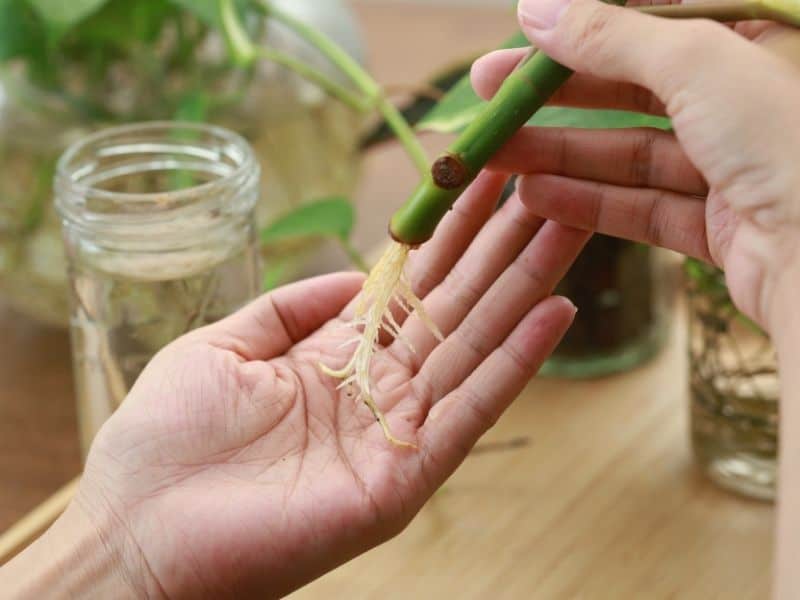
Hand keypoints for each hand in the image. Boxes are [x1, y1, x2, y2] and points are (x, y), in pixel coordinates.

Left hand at [56, 174, 587, 598]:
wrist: (138, 532)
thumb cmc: (167, 439)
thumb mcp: (225, 345)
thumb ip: (292, 306)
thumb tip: (359, 270)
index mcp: (337, 356)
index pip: (411, 282)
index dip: (449, 229)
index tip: (487, 175)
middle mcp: (379, 388)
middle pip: (455, 304)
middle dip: (502, 242)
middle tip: (552, 180)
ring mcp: (398, 431)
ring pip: (476, 345)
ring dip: (525, 286)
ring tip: (569, 225)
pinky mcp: (406, 476)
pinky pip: (471, 411)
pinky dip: (515, 362)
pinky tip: (554, 311)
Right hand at [472, 0, 799, 331]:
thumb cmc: (786, 135)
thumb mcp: (695, 61)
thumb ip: (610, 35)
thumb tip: (535, 9)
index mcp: (759, 38)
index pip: (655, 19)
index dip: (584, 26)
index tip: (522, 35)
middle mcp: (749, 99)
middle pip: (634, 87)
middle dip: (556, 93)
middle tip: (488, 94)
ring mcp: (737, 164)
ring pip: (632, 152)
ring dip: (562, 152)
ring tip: (496, 153)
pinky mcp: (723, 223)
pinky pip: (646, 206)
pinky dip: (592, 202)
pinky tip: (537, 196)